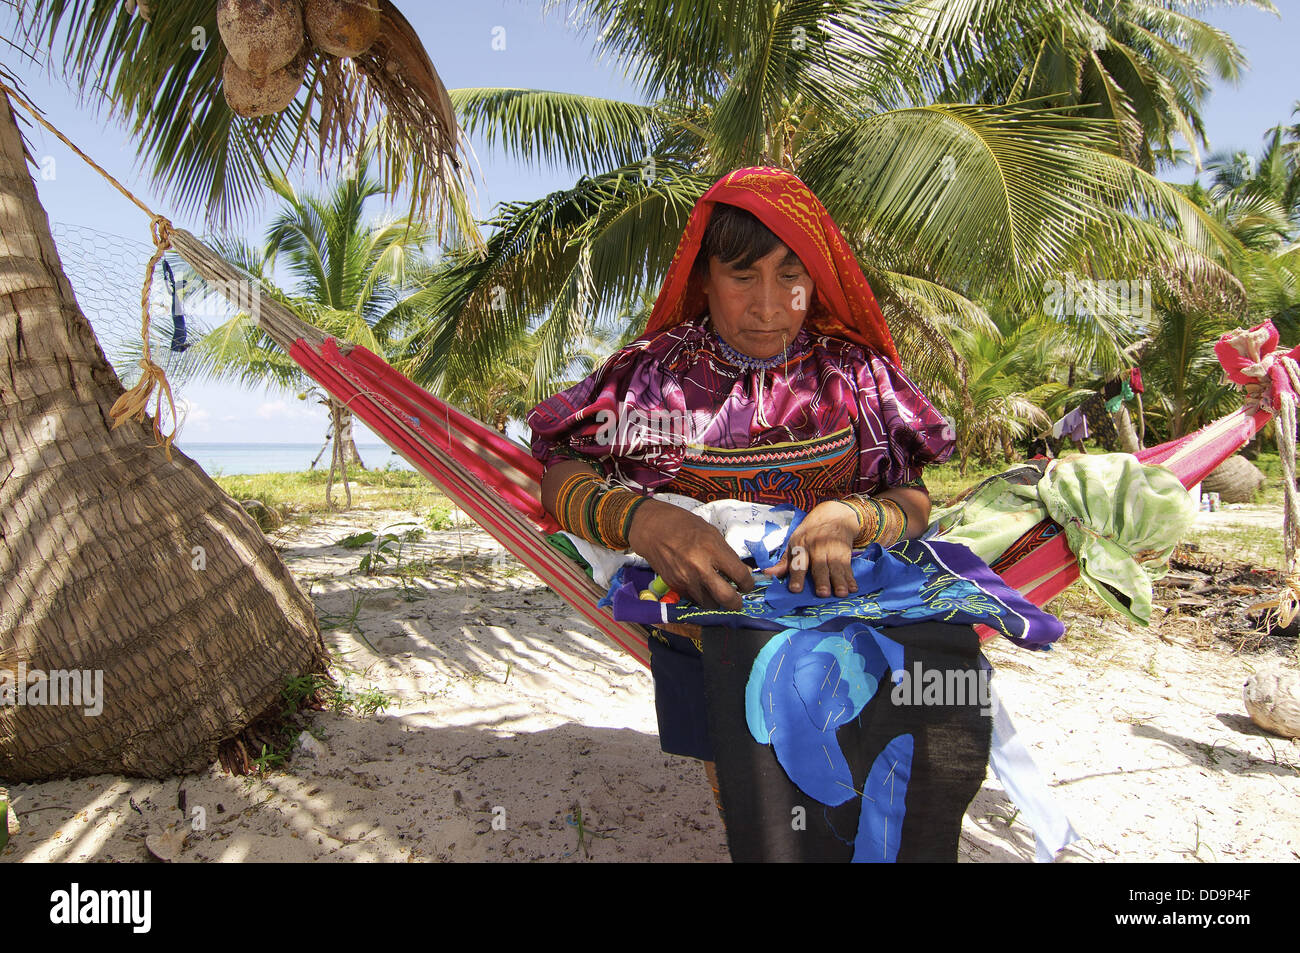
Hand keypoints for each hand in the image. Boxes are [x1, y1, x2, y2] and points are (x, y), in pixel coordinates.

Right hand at [627, 499, 754, 610]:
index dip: (748, 584)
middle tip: (737, 600)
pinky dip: (701, 596)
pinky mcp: (675, 586)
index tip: (747, 584)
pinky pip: (694, 599)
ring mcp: (686, 579)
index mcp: (712, 549)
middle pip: (726, 598)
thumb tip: (743, 572)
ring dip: (717, 600)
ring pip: (710, 604)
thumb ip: (726, 554)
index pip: (739, 575)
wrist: (653, 530)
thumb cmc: (685, 526)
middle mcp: (700, 567)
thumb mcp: (711, 533)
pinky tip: (701, 586)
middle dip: (736, 603)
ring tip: (717, 591)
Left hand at [765, 500, 858, 597]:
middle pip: (819, 566)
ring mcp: (832, 549)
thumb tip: (768, 574)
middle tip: (823, 594)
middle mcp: (816, 548)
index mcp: (801, 546)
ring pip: (836, 567)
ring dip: (839, 581)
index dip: (796, 576)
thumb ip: (784, 562)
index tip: (795, 589)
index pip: (798, 562)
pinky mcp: (844, 552)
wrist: (833, 514)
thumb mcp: (794, 542)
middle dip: (821, 580)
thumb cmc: (809, 533)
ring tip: (841, 593)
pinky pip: (848, 567)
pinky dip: (851, 578)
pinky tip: (853, 588)